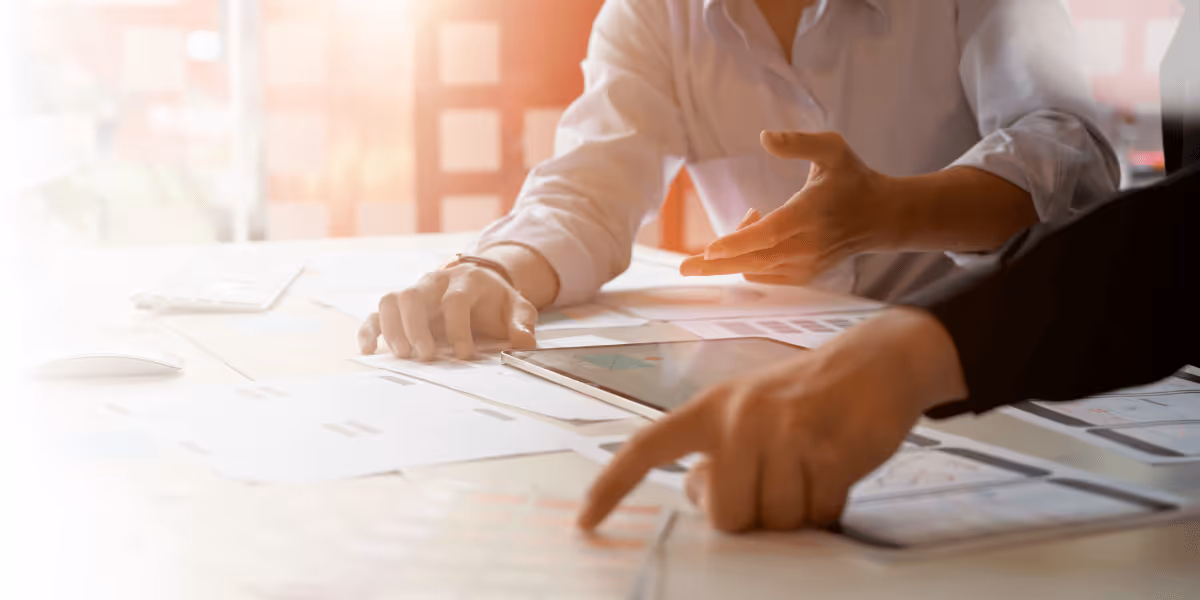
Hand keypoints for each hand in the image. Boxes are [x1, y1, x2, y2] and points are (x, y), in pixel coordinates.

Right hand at [358, 263, 538, 360]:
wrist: (480, 285)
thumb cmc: (495, 301)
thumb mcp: (516, 308)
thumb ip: (522, 322)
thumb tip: (525, 342)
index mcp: (465, 280)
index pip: (455, 300)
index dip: (458, 328)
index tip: (464, 354)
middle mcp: (434, 282)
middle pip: (414, 295)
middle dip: (417, 327)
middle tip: (426, 356)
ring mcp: (413, 292)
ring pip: (391, 300)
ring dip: (392, 328)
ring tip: (402, 354)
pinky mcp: (399, 307)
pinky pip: (375, 313)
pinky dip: (369, 330)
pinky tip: (369, 351)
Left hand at [577, 308, 966, 531]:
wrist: (875, 361)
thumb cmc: (805, 398)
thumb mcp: (748, 414)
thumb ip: (716, 454)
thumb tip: (694, 495)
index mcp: (711, 408)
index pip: (648, 448)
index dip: (613, 486)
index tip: (585, 522)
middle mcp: (740, 417)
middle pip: (727, 516)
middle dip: (755, 516)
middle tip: (780, 483)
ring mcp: (785, 432)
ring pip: (776, 521)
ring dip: (798, 512)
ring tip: (811, 471)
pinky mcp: (829, 450)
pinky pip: (818, 514)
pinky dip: (829, 508)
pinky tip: (835, 471)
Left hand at [680, 130, 900, 284]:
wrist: (881, 217)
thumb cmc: (853, 178)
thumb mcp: (832, 148)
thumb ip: (799, 142)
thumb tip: (764, 137)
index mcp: (809, 214)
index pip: (768, 234)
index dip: (738, 243)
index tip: (709, 250)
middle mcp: (806, 245)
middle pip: (753, 260)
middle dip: (715, 265)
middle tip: (683, 269)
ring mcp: (805, 265)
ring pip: (755, 268)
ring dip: (735, 252)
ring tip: (748, 216)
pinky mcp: (803, 276)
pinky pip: (764, 273)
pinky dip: (749, 259)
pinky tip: (755, 230)